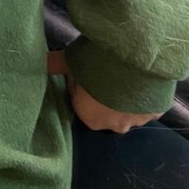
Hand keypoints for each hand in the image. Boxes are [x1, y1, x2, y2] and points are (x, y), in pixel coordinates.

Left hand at [46, 50, 162, 133]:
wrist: (133, 62)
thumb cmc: (95, 64)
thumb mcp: (70, 62)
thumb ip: (53, 65)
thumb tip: (33, 60)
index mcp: (88, 118)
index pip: (83, 105)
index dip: (83, 87)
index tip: (85, 73)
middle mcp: (113, 127)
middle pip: (105, 110)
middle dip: (104, 95)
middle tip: (104, 72)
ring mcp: (136, 121)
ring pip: (127, 110)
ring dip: (125, 96)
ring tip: (122, 72)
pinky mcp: (155, 112)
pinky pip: (146, 104)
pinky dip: (142, 93)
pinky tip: (138, 77)